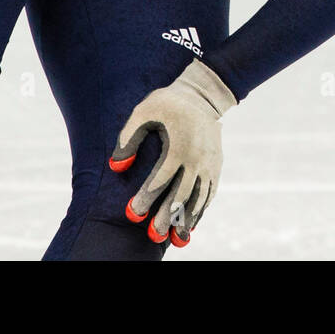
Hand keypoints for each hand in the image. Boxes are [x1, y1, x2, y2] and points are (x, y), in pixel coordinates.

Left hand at [109, 59, 236, 246]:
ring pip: (199, 198)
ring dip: (186, 219)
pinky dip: (200, 210)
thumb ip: (129, 138)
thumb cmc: (167, 103)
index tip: (132, 212)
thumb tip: (117, 166)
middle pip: (181, 194)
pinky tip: (190, 223)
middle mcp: (198, 159)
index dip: (145, 198)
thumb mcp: (144, 111)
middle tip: (152, 233)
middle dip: (165, 216)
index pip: (160, 180)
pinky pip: (210, 193)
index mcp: (179, 147)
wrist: (202, 96)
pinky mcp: (217, 167)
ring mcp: (210, 164)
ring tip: (175, 237)